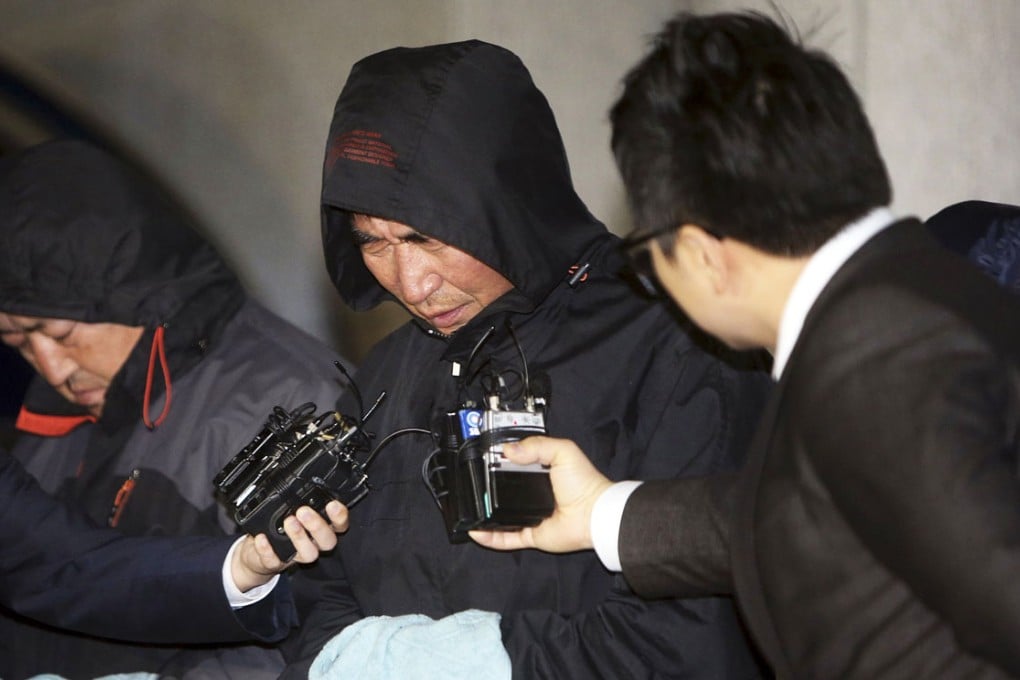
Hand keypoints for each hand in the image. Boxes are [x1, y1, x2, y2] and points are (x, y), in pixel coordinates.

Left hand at [231, 500, 347, 591]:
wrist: (258, 554)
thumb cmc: (280, 528)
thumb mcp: (292, 510)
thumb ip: (301, 501)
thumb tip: (303, 484)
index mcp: (321, 529)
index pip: (339, 525)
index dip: (340, 517)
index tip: (332, 505)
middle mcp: (313, 544)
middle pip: (328, 541)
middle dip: (318, 526)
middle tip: (304, 511)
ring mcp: (296, 556)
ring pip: (308, 554)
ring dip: (300, 537)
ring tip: (288, 521)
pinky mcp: (277, 564)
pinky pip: (275, 561)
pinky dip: (267, 550)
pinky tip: (261, 538)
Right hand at [469, 436, 611, 552]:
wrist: (594, 513)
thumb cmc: (584, 482)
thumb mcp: (562, 450)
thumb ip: (535, 445)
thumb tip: (508, 449)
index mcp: (542, 472)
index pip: (514, 465)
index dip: (499, 462)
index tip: (484, 459)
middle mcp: (534, 494)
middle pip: (504, 491)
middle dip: (489, 489)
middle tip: (474, 483)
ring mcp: (531, 515)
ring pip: (501, 516)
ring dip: (486, 513)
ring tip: (471, 507)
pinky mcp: (531, 534)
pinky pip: (506, 538)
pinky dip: (490, 536)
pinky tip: (477, 530)